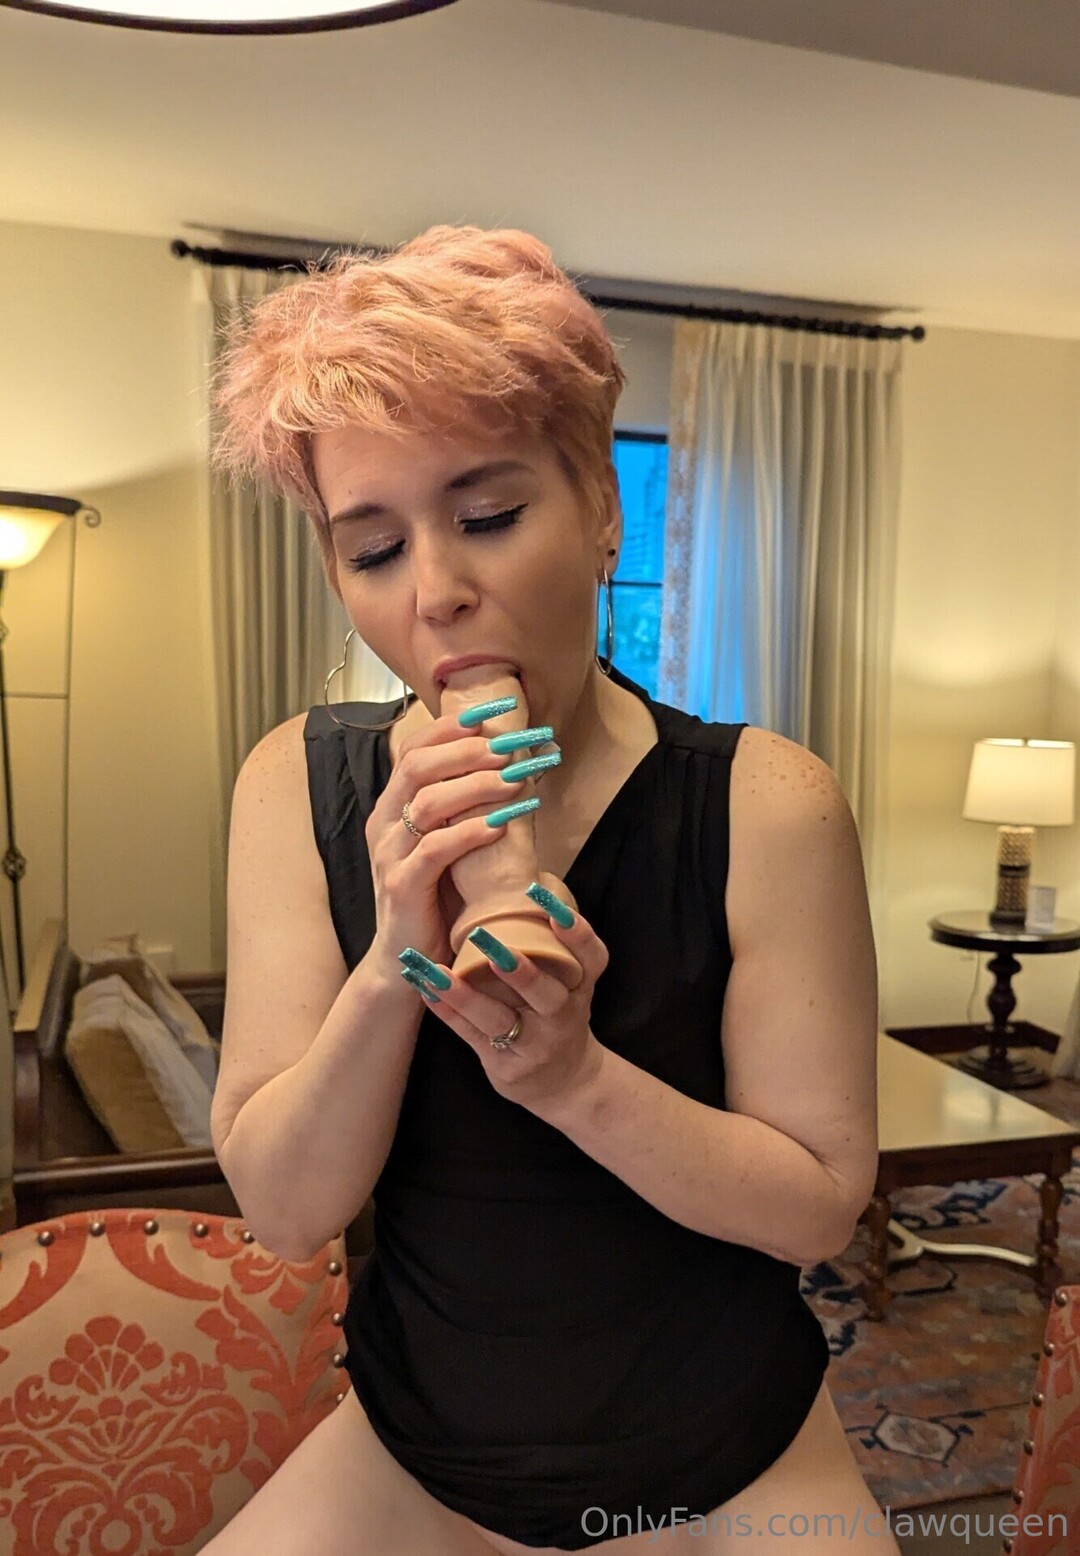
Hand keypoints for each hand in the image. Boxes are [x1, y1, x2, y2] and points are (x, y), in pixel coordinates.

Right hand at [364, 706, 534, 983]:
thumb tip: (507, 761)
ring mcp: (389, 854)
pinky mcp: (402, 886)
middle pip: (418, 766)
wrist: (405, 959)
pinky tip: (499, 825)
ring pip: (428, 802)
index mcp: (393, 806)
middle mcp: (385, 823)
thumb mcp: (446, 842)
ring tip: (514, 779)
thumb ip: (461, 806)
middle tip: (510, 747)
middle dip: (467, 751)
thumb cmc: (435, 896)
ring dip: (475, 786)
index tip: (494, 712)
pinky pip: (435, 849)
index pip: (415, 749)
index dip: (452, 727)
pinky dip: (469, 832)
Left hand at [398, 881, 609, 1116]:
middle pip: (546, 993)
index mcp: (582, 984)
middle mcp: (564, 1015)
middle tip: (490, 943)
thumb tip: (523, 876)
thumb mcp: (569, 978)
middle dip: (520, 970)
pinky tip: (424, 988)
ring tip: (438, 972)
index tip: (553, 909)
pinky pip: (472, 1036)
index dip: (576, 934)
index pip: (590, 956)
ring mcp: (536, 1044)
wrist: (564, 1081)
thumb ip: (550, 940)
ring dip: (466, 994)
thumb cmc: (557, 1010)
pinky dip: (447, 1011)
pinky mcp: (507, 1066)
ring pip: (499, 1018)